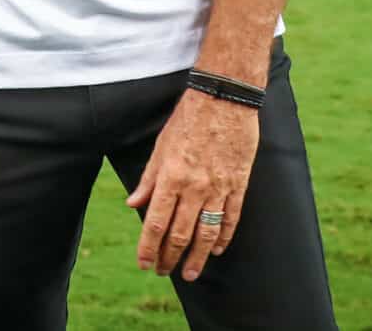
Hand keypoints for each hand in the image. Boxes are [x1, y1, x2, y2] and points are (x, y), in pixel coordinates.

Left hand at [126, 89, 259, 282]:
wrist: (225, 98)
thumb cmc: (188, 118)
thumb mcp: (161, 145)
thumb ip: (148, 179)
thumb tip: (133, 204)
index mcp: (171, 176)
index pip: (156, 222)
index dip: (148, 248)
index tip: (144, 264)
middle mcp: (194, 187)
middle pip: (179, 234)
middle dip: (170, 258)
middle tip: (164, 272)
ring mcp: (219, 187)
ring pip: (206, 233)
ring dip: (197, 257)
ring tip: (190, 274)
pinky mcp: (238, 183)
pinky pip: (231, 217)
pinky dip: (223, 237)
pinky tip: (217, 250)